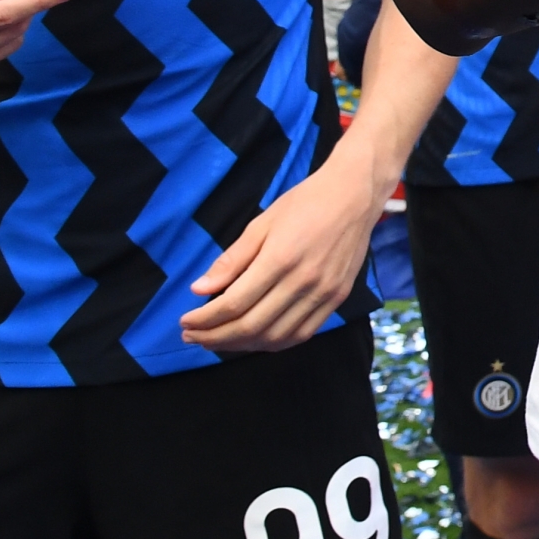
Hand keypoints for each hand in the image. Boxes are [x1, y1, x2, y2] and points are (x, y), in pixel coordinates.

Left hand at [180, 142, 389, 351]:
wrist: (354, 194)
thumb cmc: (304, 202)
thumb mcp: (261, 224)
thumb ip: (231, 260)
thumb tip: (199, 290)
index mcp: (280, 259)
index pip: (233, 304)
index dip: (204, 319)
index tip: (184, 321)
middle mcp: (304, 281)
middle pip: (251, 326)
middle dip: (215, 337)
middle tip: (192, 336)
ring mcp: (324, 293)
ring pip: (276, 337)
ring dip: (242, 345)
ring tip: (219, 340)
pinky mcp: (337, 298)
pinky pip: (302, 334)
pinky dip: (274, 343)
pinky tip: (256, 339)